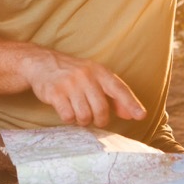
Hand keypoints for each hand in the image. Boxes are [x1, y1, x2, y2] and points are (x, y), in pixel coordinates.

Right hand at [25, 50, 146, 128]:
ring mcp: (70, 84)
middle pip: (101, 109)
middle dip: (100, 120)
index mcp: (99, 72)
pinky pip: (68, 116)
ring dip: (83, 120)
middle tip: (95, 119)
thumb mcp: (95, 78)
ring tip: (79, 112)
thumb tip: (131, 114)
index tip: (141, 116)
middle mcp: (86, 76)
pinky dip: (69, 119)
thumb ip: (114, 96)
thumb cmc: (74, 74)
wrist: (43, 63)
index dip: (131, 103)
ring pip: (84, 116)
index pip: (119, 89)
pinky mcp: (55, 93)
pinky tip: (67, 110)